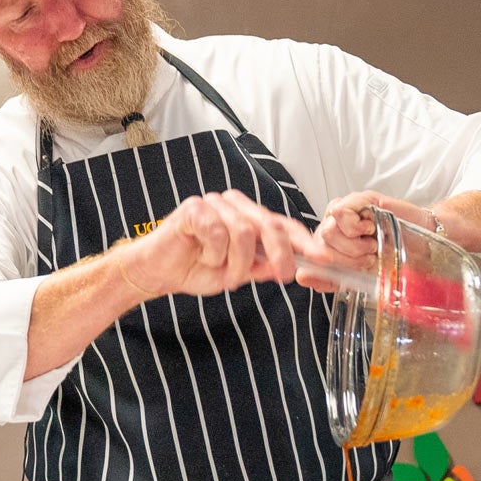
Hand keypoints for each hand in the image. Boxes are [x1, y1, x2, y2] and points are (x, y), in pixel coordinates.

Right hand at [120, 189, 316, 297]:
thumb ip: (262, 267)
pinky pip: (217, 232)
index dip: (305, 241)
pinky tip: (205, 257)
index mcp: (248, 217)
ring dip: (237, 263)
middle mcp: (234, 206)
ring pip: (244, 233)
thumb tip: (288, 267)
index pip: (283, 225)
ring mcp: (214, 204)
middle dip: (280, 255)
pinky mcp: (194, 209)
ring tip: (224, 273)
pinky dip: (216, 254)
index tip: (323, 258)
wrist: (157, 272)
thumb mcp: (237, 273)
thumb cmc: (195, 268)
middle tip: (282, 276)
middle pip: (269, 225)